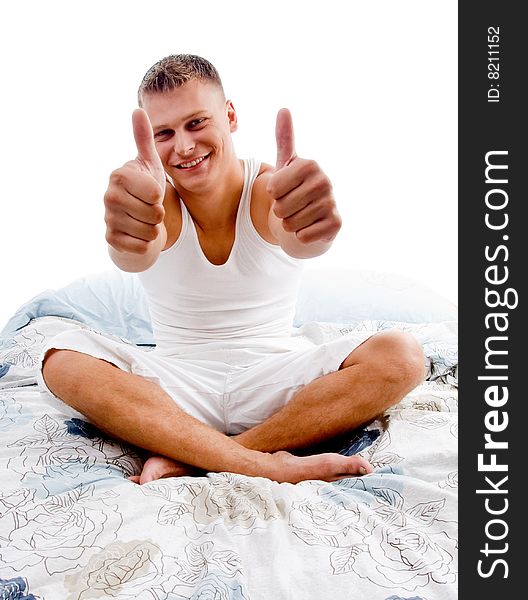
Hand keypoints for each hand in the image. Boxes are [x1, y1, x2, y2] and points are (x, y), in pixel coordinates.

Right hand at [104, 109, 166, 253]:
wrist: (134, 219)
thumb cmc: (144, 188)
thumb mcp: (148, 163)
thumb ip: (144, 139)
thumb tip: (138, 109)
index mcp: (119, 175)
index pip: (155, 193)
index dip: (160, 195)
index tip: (151, 191)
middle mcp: (109, 196)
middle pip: (155, 214)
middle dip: (159, 214)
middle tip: (149, 208)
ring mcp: (108, 219)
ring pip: (150, 232)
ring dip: (154, 228)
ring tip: (144, 220)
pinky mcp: (111, 240)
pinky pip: (143, 247)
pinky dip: (147, 243)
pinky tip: (138, 233)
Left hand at [266, 109, 341, 243]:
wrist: (312, 220)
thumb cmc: (296, 191)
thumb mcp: (288, 165)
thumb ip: (285, 138)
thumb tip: (284, 109)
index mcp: (310, 165)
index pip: (271, 188)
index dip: (272, 195)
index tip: (284, 191)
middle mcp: (324, 181)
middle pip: (280, 207)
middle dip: (281, 212)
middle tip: (292, 207)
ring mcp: (332, 202)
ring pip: (290, 223)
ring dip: (290, 225)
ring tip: (300, 217)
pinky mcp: (336, 224)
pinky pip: (302, 236)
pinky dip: (300, 236)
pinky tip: (310, 228)